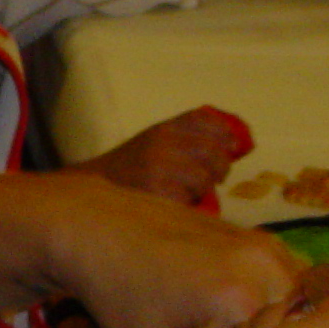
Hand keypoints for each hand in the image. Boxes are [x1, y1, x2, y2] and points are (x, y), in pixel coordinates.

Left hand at [37, 170, 301, 327]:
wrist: (99, 234)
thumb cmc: (119, 298)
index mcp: (243, 299)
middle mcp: (267, 266)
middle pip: (287, 327)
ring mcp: (267, 246)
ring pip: (289, 303)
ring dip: (262, 321)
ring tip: (215, 324)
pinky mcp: (260, 237)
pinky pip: (277, 280)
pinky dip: (260, 298)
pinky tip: (217, 302)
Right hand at [64, 106, 247, 205]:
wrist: (94, 185)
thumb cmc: (129, 164)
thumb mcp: (155, 138)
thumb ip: (187, 134)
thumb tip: (234, 143)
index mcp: (165, 128)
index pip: (209, 123)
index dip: (225, 136)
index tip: (231, 148)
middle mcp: (163, 144)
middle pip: (213, 153)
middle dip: (221, 168)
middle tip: (216, 177)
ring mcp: (159, 168)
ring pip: (203, 179)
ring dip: (203, 189)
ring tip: (191, 191)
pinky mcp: (156, 193)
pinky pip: (188, 199)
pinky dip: (187, 204)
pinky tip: (176, 201)